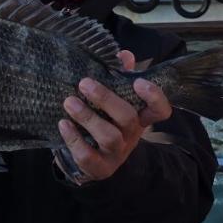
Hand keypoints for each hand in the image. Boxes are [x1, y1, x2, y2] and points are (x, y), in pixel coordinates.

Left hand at [57, 50, 171, 181]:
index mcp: (139, 118)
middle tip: (84, 83)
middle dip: (106, 99)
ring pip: (109, 136)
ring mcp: (117, 153)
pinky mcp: (99, 167)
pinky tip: (62, 124)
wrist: (93, 161)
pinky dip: (73, 138)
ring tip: (69, 102)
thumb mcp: (114, 101)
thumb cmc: (105, 123)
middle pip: (128, 118)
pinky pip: (87, 155)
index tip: (138, 82)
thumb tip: (124, 54)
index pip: (160, 110)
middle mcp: (132, 135)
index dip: (154, 97)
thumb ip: (120, 77)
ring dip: (87, 117)